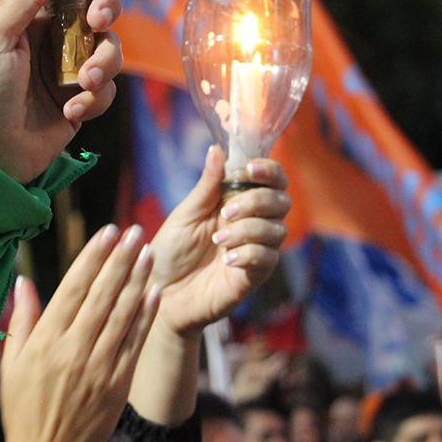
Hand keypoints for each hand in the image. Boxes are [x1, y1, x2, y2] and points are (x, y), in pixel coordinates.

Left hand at [0, 0, 121, 182]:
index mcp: (26, 17)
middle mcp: (51, 40)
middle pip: (97, 10)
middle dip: (105, 11)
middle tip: (96, 21)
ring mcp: (67, 72)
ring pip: (109, 50)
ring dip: (103, 62)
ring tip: (82, 82)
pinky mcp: (79, 103)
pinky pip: (105, 91)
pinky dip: (92, 100)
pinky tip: (70, 112)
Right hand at [0, 225, 160, 441]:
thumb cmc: (25, 409)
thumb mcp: (11, 364)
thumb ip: (21, 320)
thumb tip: (22, 281)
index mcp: (45, 341)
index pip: (73, 289)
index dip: (92, 258)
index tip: (107, 232)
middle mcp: (73, 350)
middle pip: (102, 296)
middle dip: (120, 260)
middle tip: (135, 231)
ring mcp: (98, 368)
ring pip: (122, 315)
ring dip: (138, 280)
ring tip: (149, 252)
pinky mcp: (118, 384)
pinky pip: (135, 343)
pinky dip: (146, 316)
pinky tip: (155, 292)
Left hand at [148, 146, 289, 337]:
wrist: (159, 292)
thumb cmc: (171, 251)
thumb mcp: (186, 214)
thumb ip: (207, 186)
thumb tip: (217, 149)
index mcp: (237, 202)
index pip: (271, 179)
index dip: (269, 170)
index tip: (250, 168)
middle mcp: (252, 223)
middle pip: (282, 201)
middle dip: (257, 201)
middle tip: (226, 212)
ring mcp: (256, 249)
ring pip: (277, 230)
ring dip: (249, 229)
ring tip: (218, 241)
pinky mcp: (254, 276)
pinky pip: (268, 258)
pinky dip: (249, 253)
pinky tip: (227, 259)